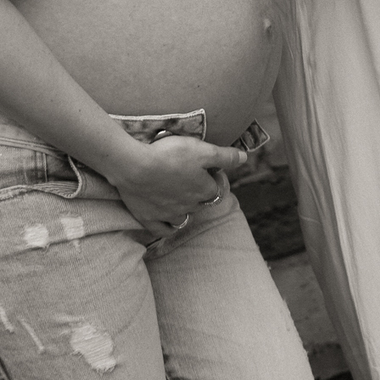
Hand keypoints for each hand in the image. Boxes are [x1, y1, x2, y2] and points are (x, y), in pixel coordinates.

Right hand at [110, 135, 248, 236]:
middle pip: (200, 203)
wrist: (134, 166)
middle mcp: (189, 206)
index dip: (214, 176)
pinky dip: (167, 227)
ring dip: (185, 209)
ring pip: (183, 218)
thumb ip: (225, 156)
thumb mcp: (202, 150)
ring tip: (179, 196)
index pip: (216, 188)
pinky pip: (162, 230)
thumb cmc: (170, 155)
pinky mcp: (148, 218)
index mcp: (203, 190)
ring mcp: (168, 214)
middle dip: (199, 192)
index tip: (207, 166)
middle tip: (190, 176)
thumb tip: (245, 159)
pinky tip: (167, 221)